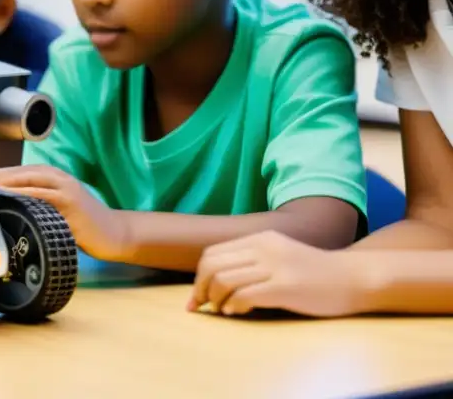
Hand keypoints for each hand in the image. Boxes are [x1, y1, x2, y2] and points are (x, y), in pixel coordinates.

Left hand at [0, 164, 123, 258]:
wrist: (114, 233)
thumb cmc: (82, 221)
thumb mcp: (57, 206)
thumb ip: (36, 201)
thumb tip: (3, 205)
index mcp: (52, 176)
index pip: (17, 172)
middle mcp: (58, 179)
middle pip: (19, 174)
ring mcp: (65, 191)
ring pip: (30, 183)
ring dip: (6, 186)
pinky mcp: (71, 206)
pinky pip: (44, 201)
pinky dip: (26, 199)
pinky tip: (11, 201)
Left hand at [189, 230, 368, 317]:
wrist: (354, 278)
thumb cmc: (315, 273)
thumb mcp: (280, 254)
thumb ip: (253, 260)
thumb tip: (217, 279)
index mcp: (259, 239)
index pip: (213, 253)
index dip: (199, 275)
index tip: (197, 295)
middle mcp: (263, 248)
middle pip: (212, 265)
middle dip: (200, 288)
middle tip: (201, 306)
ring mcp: (275, 266)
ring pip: (224, 280)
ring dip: (215, 299)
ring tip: (222, 310)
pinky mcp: (285, 287)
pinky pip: (244, 295)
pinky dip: (233, 306)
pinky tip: (236, 312)